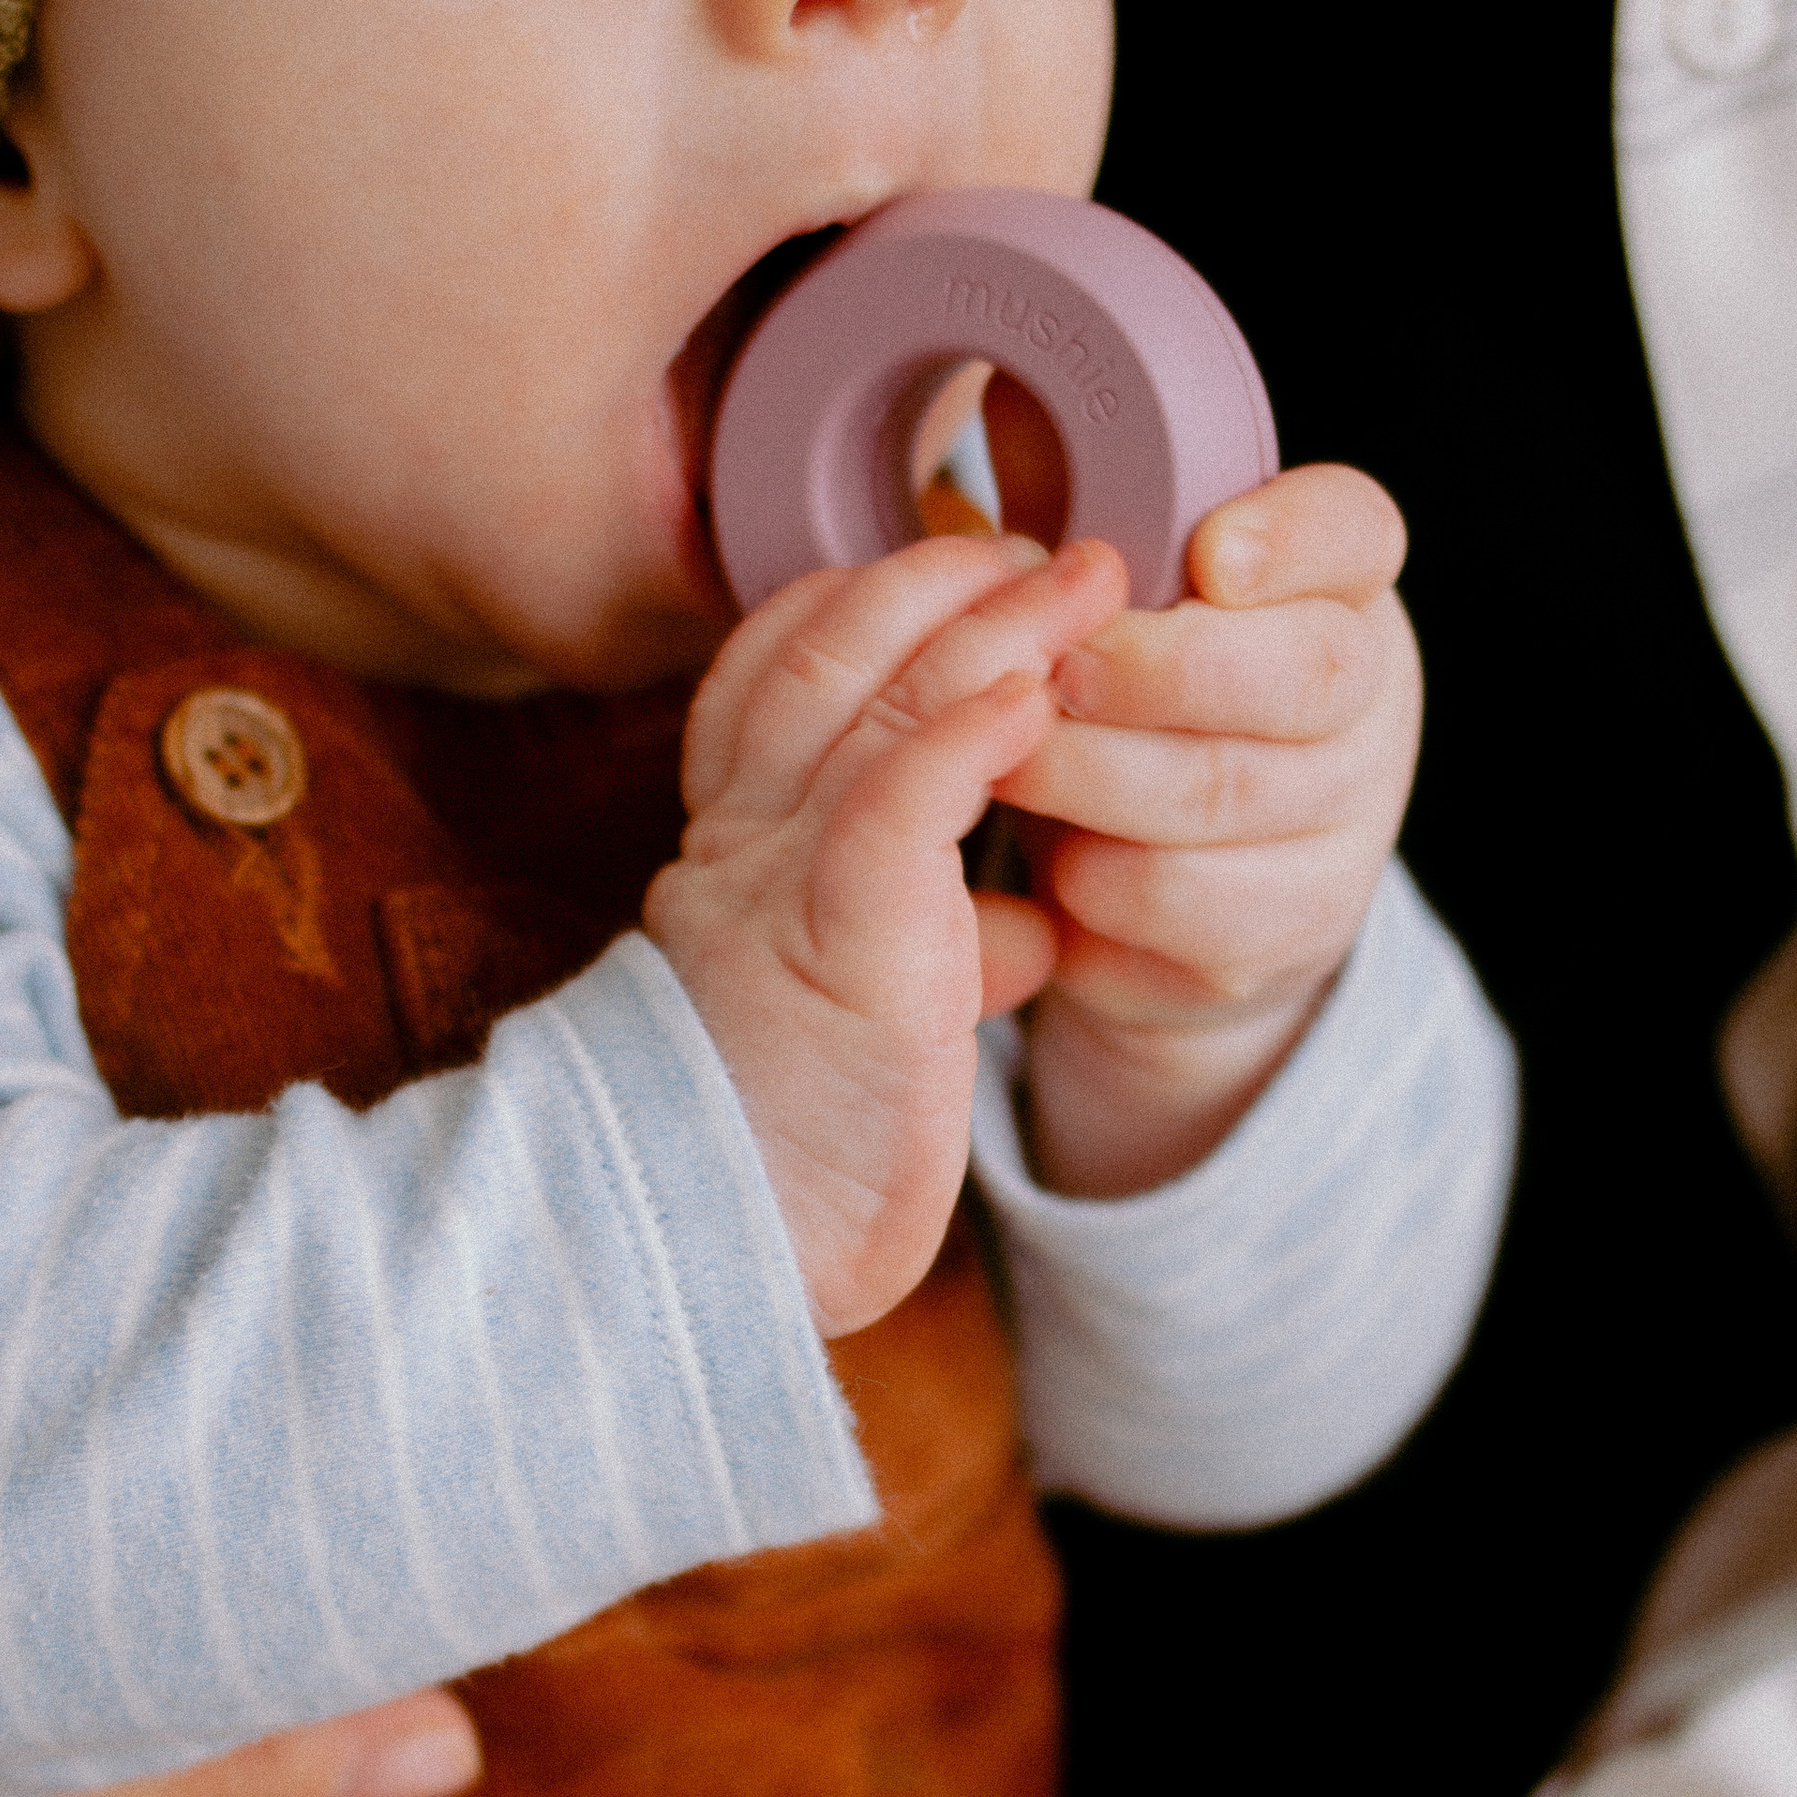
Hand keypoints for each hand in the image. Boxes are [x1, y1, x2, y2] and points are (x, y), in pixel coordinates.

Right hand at [647, 527, 1124, 1331]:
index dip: (858, 608)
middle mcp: (743, 842)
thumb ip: (932, 947)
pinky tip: (1035, 690)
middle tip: (1047, 545)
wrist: (715, 1252)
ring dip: (987, 623)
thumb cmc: (787, 1152)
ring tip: (1082, 577)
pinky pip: (899, 800)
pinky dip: (969, 733)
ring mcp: (786, 881)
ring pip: (873, 702)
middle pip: (822, 655)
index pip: (774, 681)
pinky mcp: (845, 938)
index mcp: (735, 854)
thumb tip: (1025, 929)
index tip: (953, 572)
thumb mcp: (861, 1015)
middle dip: (937, 579)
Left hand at [999, 466, 1418, 1196]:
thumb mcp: (1123, 605)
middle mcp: (1367, 702)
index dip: (1289, 539)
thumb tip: (996, 477)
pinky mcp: (1293, 927)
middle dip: (1157, 670)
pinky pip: (1180, 895)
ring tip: (1004, 759)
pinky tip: (1049, 852)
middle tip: (1051, 672)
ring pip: (1226, 789)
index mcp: (1337, 586)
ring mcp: (1345, 823)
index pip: (1352, 530)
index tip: (1210, 554)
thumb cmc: (1132, 703)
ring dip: (1091, 775)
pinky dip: (1092, 873)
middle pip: (1307, 673)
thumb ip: (1090, 539)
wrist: (1174, 886)